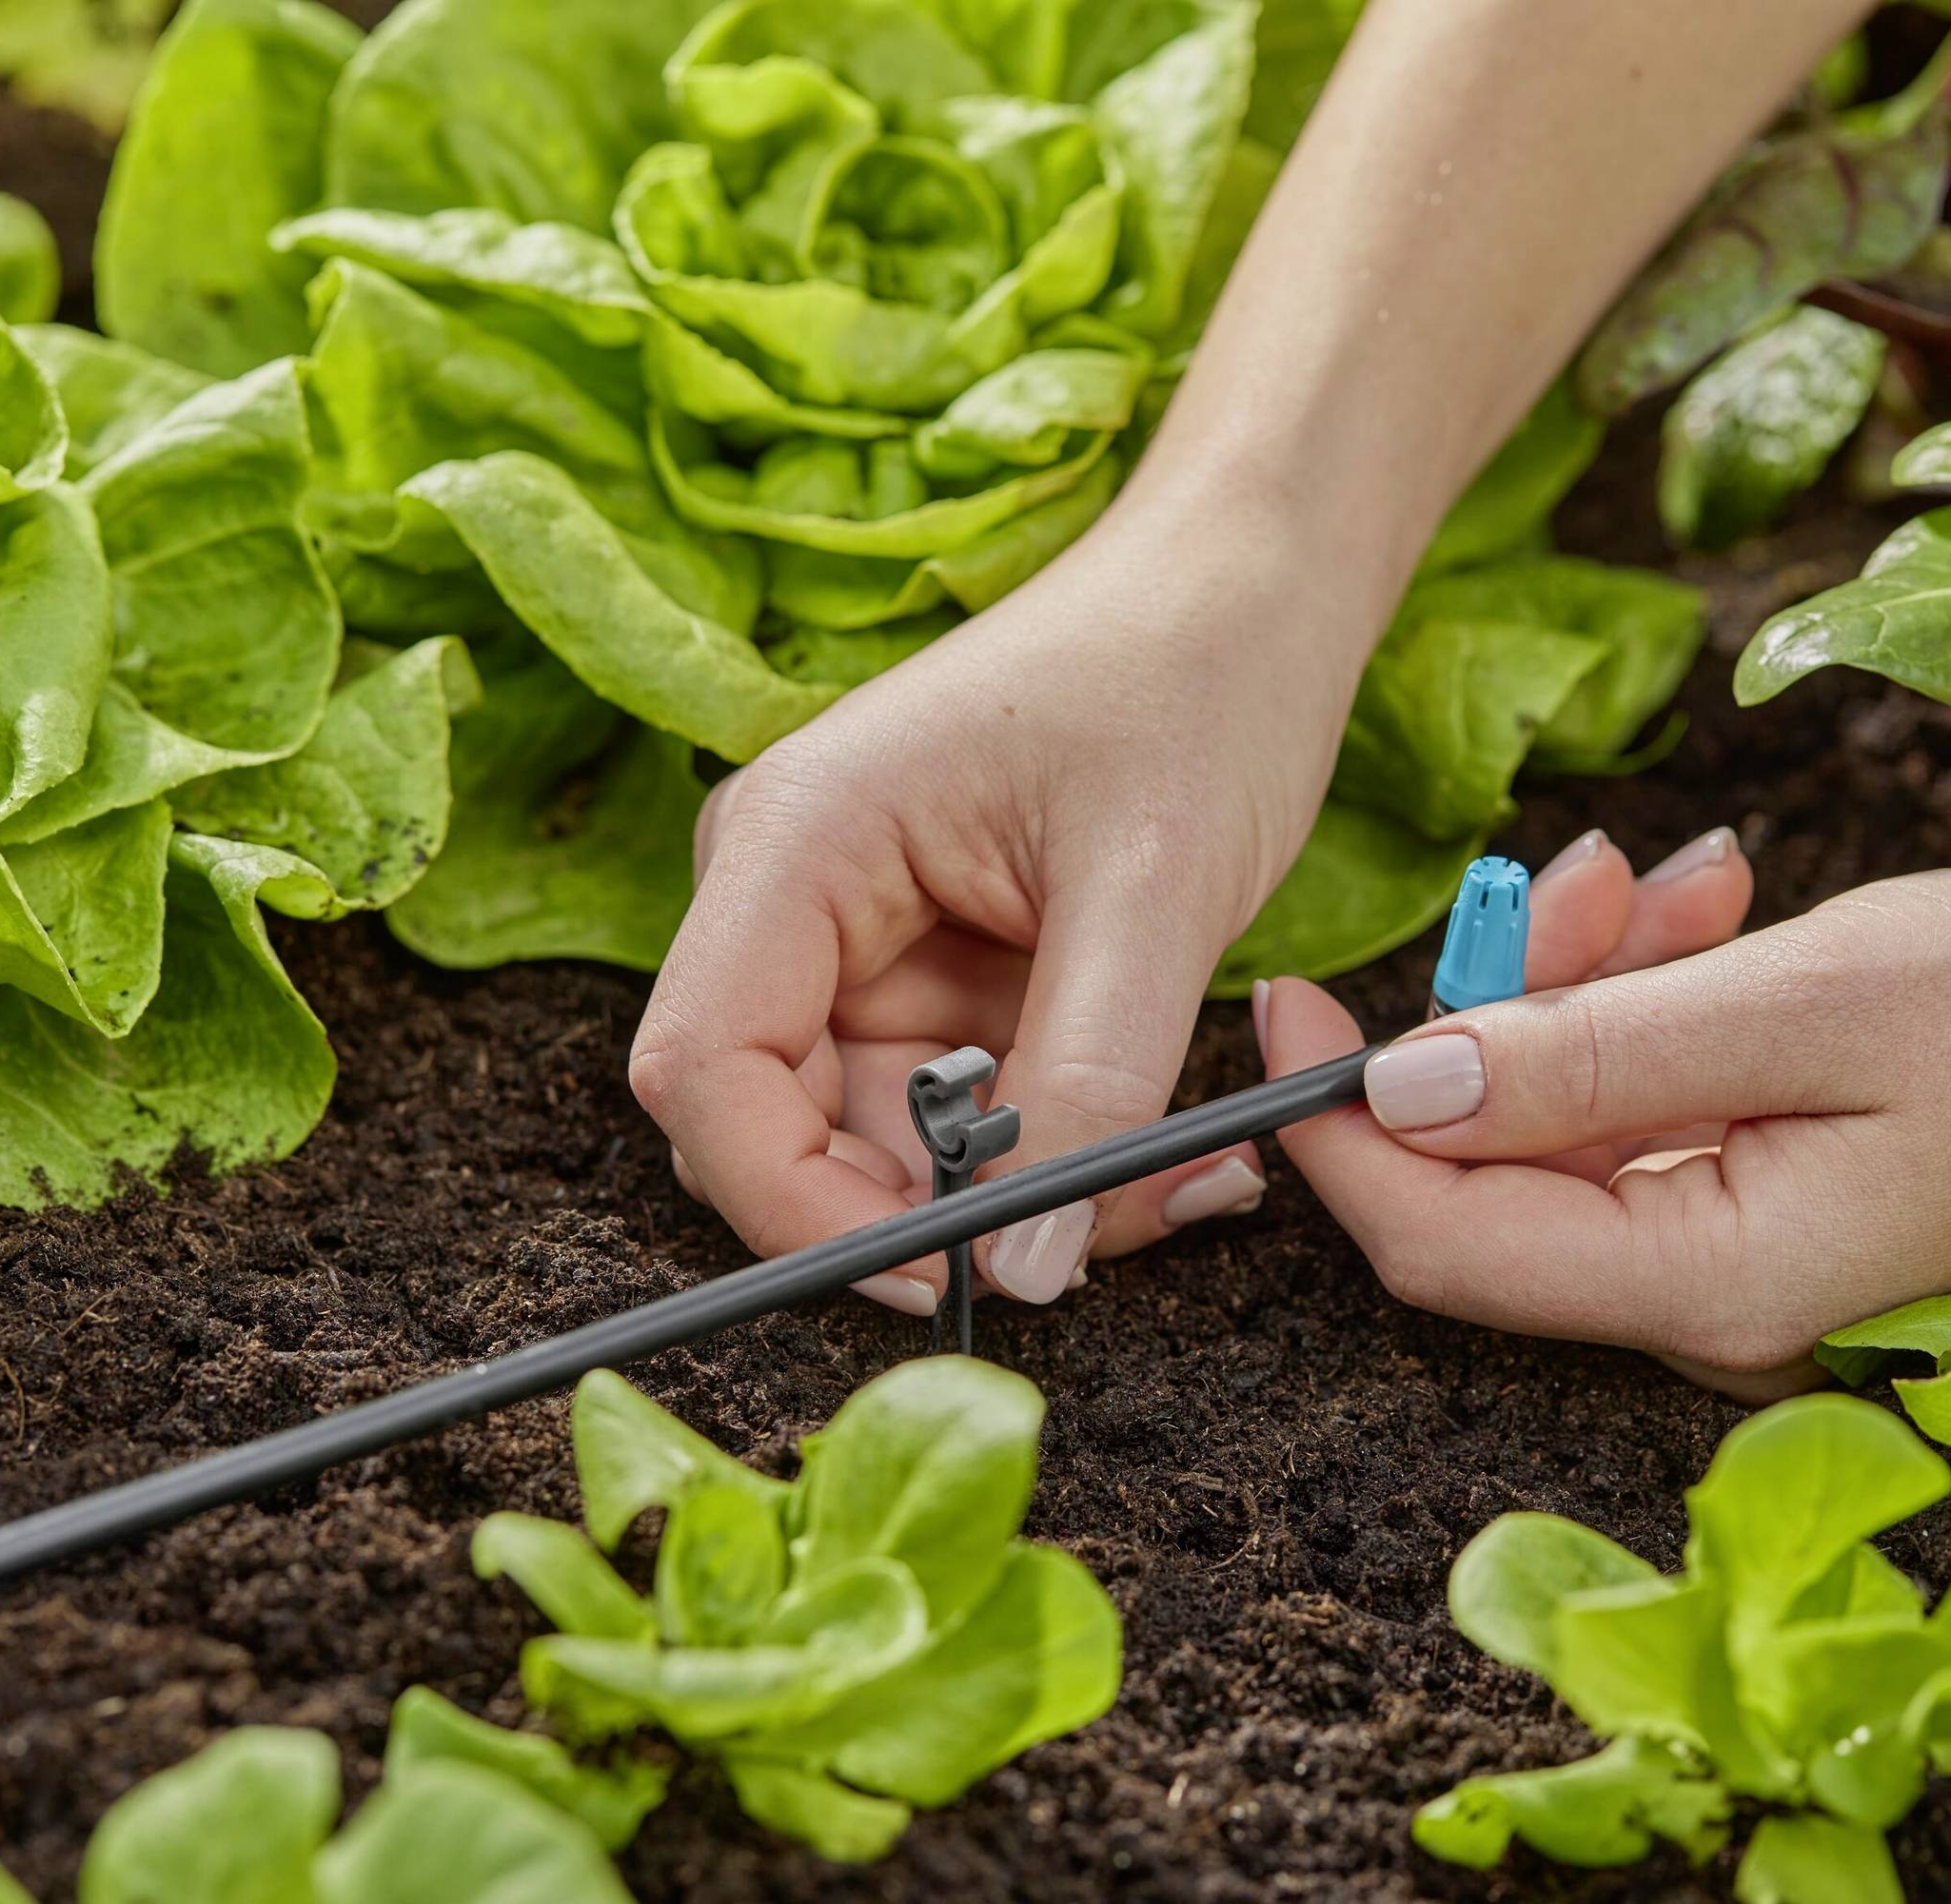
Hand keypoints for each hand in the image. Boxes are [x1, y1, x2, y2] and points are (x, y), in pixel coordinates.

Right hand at [631, 493, 1371, 1313]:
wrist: (1248, 588)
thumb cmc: (1193, 678)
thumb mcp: (1156, 890)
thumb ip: (1086, 1089)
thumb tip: (1029, 1270)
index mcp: (795, 842)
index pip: (702, 1072)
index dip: (791, 1203)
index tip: (940, 1273)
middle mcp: (789, 898)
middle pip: (776, 1130)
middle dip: (928, 1215)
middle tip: (1100, 1233)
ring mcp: (853, 942)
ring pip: (879, 1149)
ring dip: (1014, 1200)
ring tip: (1179, 1177)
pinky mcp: (926, 974)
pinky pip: (951, 1120)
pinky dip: (1048, 1158)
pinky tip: (1163, 1147)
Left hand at [1260, 868, 1950, 1395]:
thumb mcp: (1802, 1006)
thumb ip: (1588, 1056)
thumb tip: (1398, 1089)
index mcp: (1703, 1285)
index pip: (1438, 1243)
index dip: (1335, 1130)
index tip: (1281, 1006)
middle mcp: (1696, 1299)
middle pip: (1488, 1171)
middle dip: (1487, 1012)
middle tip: (1561, 878)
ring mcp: (1724, 1252)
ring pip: (1559, 1120)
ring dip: (1576, 984)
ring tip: (1663, 877)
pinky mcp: (1751, 1195)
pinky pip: (1637, 1106)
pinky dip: (1639, 1003)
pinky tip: (1698, 909)